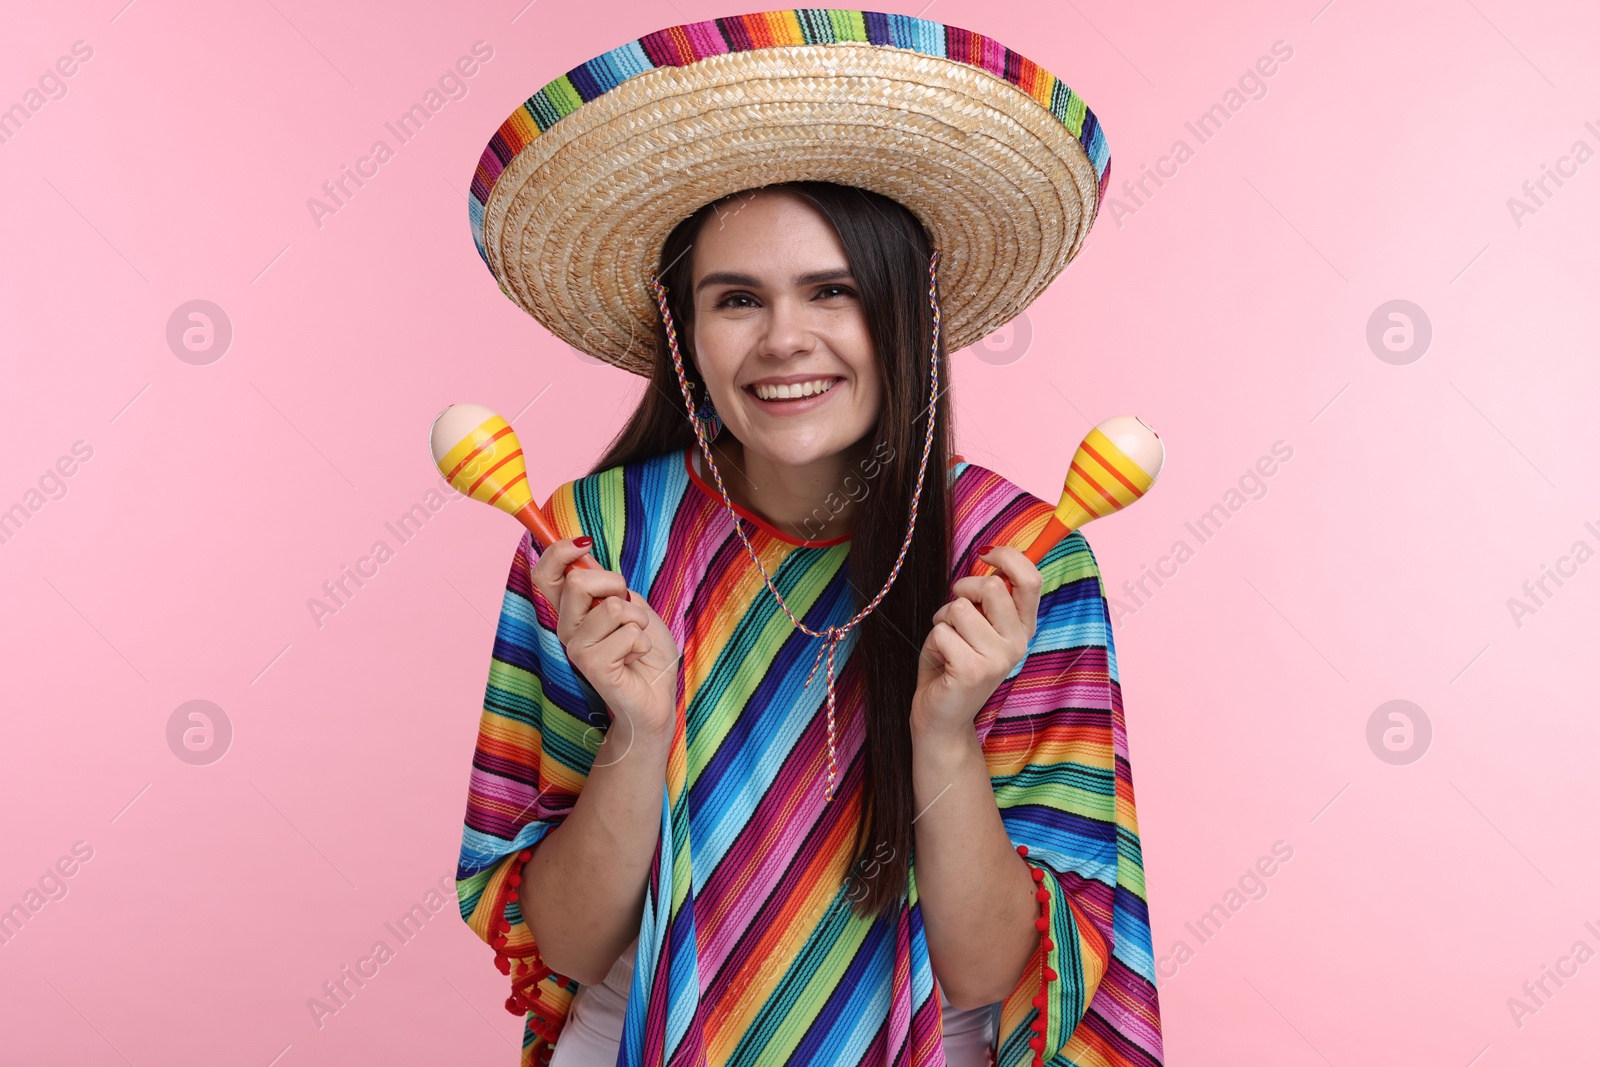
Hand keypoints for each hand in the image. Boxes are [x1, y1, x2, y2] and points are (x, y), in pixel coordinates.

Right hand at [530, 537, 679, 737]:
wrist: (658, 696)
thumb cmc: (644, 651)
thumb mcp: (630, 605)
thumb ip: (605, 586)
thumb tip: (583, 554)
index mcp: (571, 612)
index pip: (544, 574)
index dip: (558, 551)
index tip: (583, 543)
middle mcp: (566, 629)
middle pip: (576, 582)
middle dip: (615, 585)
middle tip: (627, 609)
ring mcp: (576, 649)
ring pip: (611, 608)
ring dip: (638, 618)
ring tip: (637, 638)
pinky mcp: (592, 667)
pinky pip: (628, 634)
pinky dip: (643, 641)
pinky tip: (636, 658)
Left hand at [911, 545, 1041, 738]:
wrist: (943, 718)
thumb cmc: (954, 664)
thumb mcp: (977, 626)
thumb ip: (987, 599)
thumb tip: (990, 557)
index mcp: (1023, 628)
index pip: (1031, 580)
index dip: (1009, 557)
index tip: (987, 554)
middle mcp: (1018, 643)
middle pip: (991, 586)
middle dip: (962, 590)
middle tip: (954, 613)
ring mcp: (998, 658)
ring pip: (959, 608)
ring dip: (942, 621)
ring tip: (947, 644)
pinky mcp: (973, 670)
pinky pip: (941, 632)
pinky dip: (932, 642)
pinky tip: (941, 662)